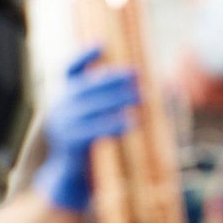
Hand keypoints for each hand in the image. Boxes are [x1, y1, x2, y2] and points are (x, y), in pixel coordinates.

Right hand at [32, 47, 138, 212]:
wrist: (71, 177)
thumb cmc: (91, 142)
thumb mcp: (98, 117)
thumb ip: (115, 99)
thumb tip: (163, 85)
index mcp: (64, 97)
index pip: (69, 70)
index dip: (83, 57)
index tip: (102, 45)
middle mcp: (58, 108)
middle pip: (86, 87)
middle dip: (112, 79)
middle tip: (137, 75)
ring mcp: (61, 127)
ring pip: (90, 108)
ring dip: (116, 100)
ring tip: (140, 97)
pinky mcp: (69, 145)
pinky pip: (92, 132)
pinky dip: (112, 126)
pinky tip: (131, 122)